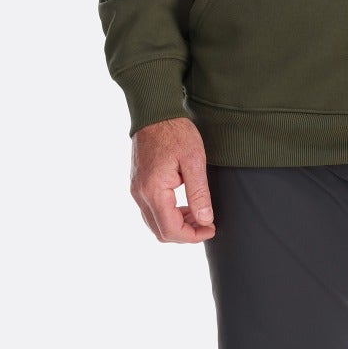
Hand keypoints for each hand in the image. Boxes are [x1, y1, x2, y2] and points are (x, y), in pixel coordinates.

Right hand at [130, 117, 215, 242]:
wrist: (155, 112)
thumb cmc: (176, 132)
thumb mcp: (194, 160)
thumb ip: (199, 192)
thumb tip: (205, 220)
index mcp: (153, 190)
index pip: (170, 230)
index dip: (192, 236)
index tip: (211, 228)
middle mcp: (140, 194)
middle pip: (160, 231)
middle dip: (185, 233)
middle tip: (207, 223)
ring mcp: (136, 190)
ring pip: (154, 223)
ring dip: (177, 224)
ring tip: (199, 213)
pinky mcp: (138, 184)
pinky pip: (151, 210)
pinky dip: (168, 214)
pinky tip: (184, 204)